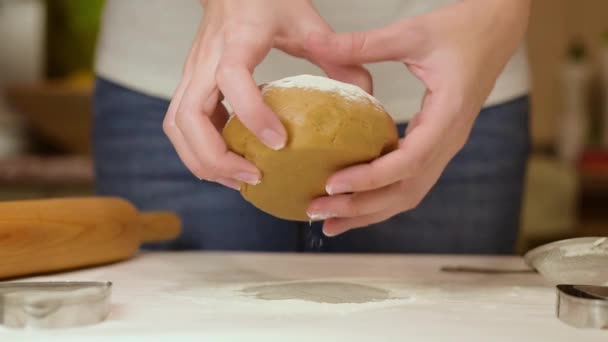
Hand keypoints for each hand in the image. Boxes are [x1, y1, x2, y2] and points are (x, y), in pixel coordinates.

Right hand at [163, 0, 370, 189]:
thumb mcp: (308, 21)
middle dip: (217, 159)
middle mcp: (206, 60)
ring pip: (177, 127)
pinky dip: (199, 151)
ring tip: (239, 179)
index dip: (252, 114)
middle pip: (187, 119)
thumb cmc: (268, 0)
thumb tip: (365, 97)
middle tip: (254, 176)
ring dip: (203, 161)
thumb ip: (338, 57)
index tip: (279, 143)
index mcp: (238, 41)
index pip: (232, 78)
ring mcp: (192, 74)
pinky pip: (181, 126)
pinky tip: (229, 162)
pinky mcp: (189, 85)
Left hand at [305, 0, 530, 235]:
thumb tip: (315, 43)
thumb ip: (363, 43)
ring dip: (370, 211)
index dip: (370, 179)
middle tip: (319, 212)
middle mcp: (449, 141)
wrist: (498, 28)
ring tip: (330, 222)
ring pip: (408, 193)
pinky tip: (354, 200)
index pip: (409, 162)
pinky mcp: (436, 144)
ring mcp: (445, 146)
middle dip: (362, 207)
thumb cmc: (462, 29)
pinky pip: (409, 180)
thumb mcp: (411, 33)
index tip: (332, 185)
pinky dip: (380, 196)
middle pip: (406, 191)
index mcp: (448, 117)